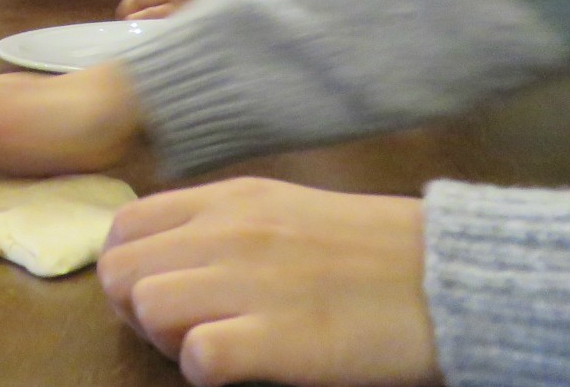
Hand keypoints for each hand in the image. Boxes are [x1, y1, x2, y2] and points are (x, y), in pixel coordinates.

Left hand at [98, 178, 438, 386]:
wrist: (449, 276)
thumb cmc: (371, 250)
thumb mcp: (282, 211)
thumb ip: (221, 224)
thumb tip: (168, 255)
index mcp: (228, 199)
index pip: (125, 226)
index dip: (130, 268)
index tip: (163, 294)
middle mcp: (227, 233)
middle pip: (120, 271)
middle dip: (137, 311)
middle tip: (185, 332)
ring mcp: (249, 282)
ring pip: (144, 307)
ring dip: (168, 340)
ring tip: (214, 347)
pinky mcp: (276, 338)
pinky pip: (196, 358)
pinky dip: (206, 371)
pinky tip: (242, 368)